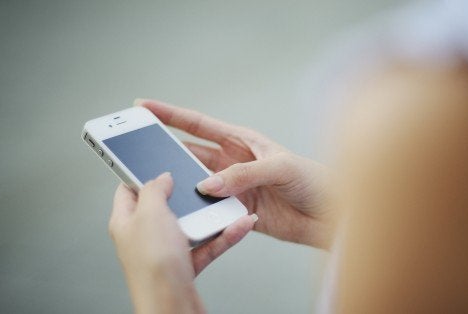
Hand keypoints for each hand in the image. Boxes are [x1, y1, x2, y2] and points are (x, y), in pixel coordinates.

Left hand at [109, 173, 255, 313]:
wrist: (171, 306)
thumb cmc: (153, 267)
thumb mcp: (150, 213)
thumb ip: (154, 189)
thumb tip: (161, 177)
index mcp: (126, 222)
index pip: (128, 190)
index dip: (143, 174)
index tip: (160, 163)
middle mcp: (144, 237)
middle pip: (167, 207)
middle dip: (187, 195)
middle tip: (201, 183)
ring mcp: (166, 252)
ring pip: (192, 226)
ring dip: (212, 215)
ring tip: (229, 203)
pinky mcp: (186, 266)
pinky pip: (208, 245)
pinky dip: (225, 235)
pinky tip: (239, 225)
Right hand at [137, 99, 335, 248]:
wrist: (331, 215)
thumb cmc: (314, 180)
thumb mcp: (280, 168)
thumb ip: (243, 175)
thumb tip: (207, 186)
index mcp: (242, 140)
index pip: (198, 125)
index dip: (169, 115)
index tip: (143, 106)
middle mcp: (233, 162)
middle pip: (189, 154)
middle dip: (164, 152)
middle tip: (136, 152)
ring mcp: (234, 187)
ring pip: (196, 184)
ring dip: (179, 185)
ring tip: (157, 186)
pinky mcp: (237, 212)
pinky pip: (211, 211)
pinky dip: (198, 212)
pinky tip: (186, 214)